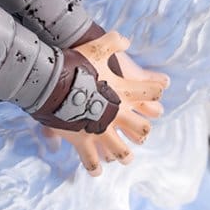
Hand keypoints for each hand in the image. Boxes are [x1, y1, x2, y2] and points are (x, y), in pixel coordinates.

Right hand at [43, 30, 169, 176]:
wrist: (52, 80)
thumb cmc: (76, 63)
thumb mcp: (97, 46)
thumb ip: (114, 41)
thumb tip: (126, 40)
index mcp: (125, 93)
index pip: (152, 93)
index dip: (155, 91)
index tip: (157, 93)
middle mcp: (118, 115)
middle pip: (142, 130)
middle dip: (141, 132)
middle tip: (138, 133)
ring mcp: (102, 130)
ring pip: (122, 151)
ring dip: (123, 154)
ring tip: (123, 156)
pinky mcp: (84, 141)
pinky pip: (93, 160)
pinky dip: (95, 166)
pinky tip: (97, 170)